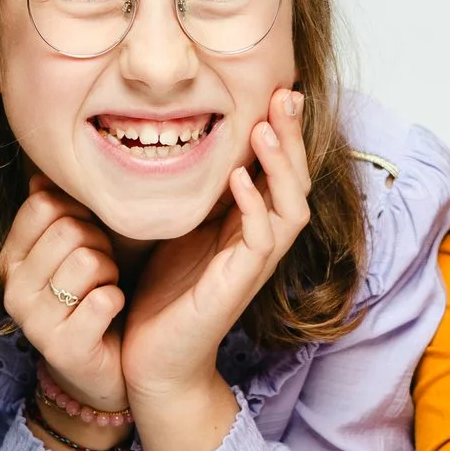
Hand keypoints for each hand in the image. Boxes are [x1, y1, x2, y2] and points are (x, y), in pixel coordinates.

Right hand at [0, 180, 127, 415]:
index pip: (42, 204)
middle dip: (100, 242)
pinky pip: (104, 299)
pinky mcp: (63, 348)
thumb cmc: (92, 298)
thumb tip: (42, 174)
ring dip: (111, 273)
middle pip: (69, 229)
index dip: (80, 211)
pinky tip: (111, 315)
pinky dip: (118, 301)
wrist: (104, 368)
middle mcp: (13, 289)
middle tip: (103, 268)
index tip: (89, 232)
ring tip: (105, 289)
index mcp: (11, 259)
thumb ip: (57, 213)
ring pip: (88, 260)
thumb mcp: (73, 250)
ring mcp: (34, 321)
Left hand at [121, 88, 312, 403]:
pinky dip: (254, 207)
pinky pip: (260, 240)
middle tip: (285, 94)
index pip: (279, 170)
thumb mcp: (175, 229)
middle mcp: (260, 241)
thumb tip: (166, 138)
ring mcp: (253, 264)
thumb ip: (188, 193)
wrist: (153, 360)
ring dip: (281, 166)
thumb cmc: (163, 296)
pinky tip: (240, 179)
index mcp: (248, 224)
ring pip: (289, 207)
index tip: (276, 89)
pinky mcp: (237, 286)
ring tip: (266, 129)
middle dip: (293, 137)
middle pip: (296, 180)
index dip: (282, 131)